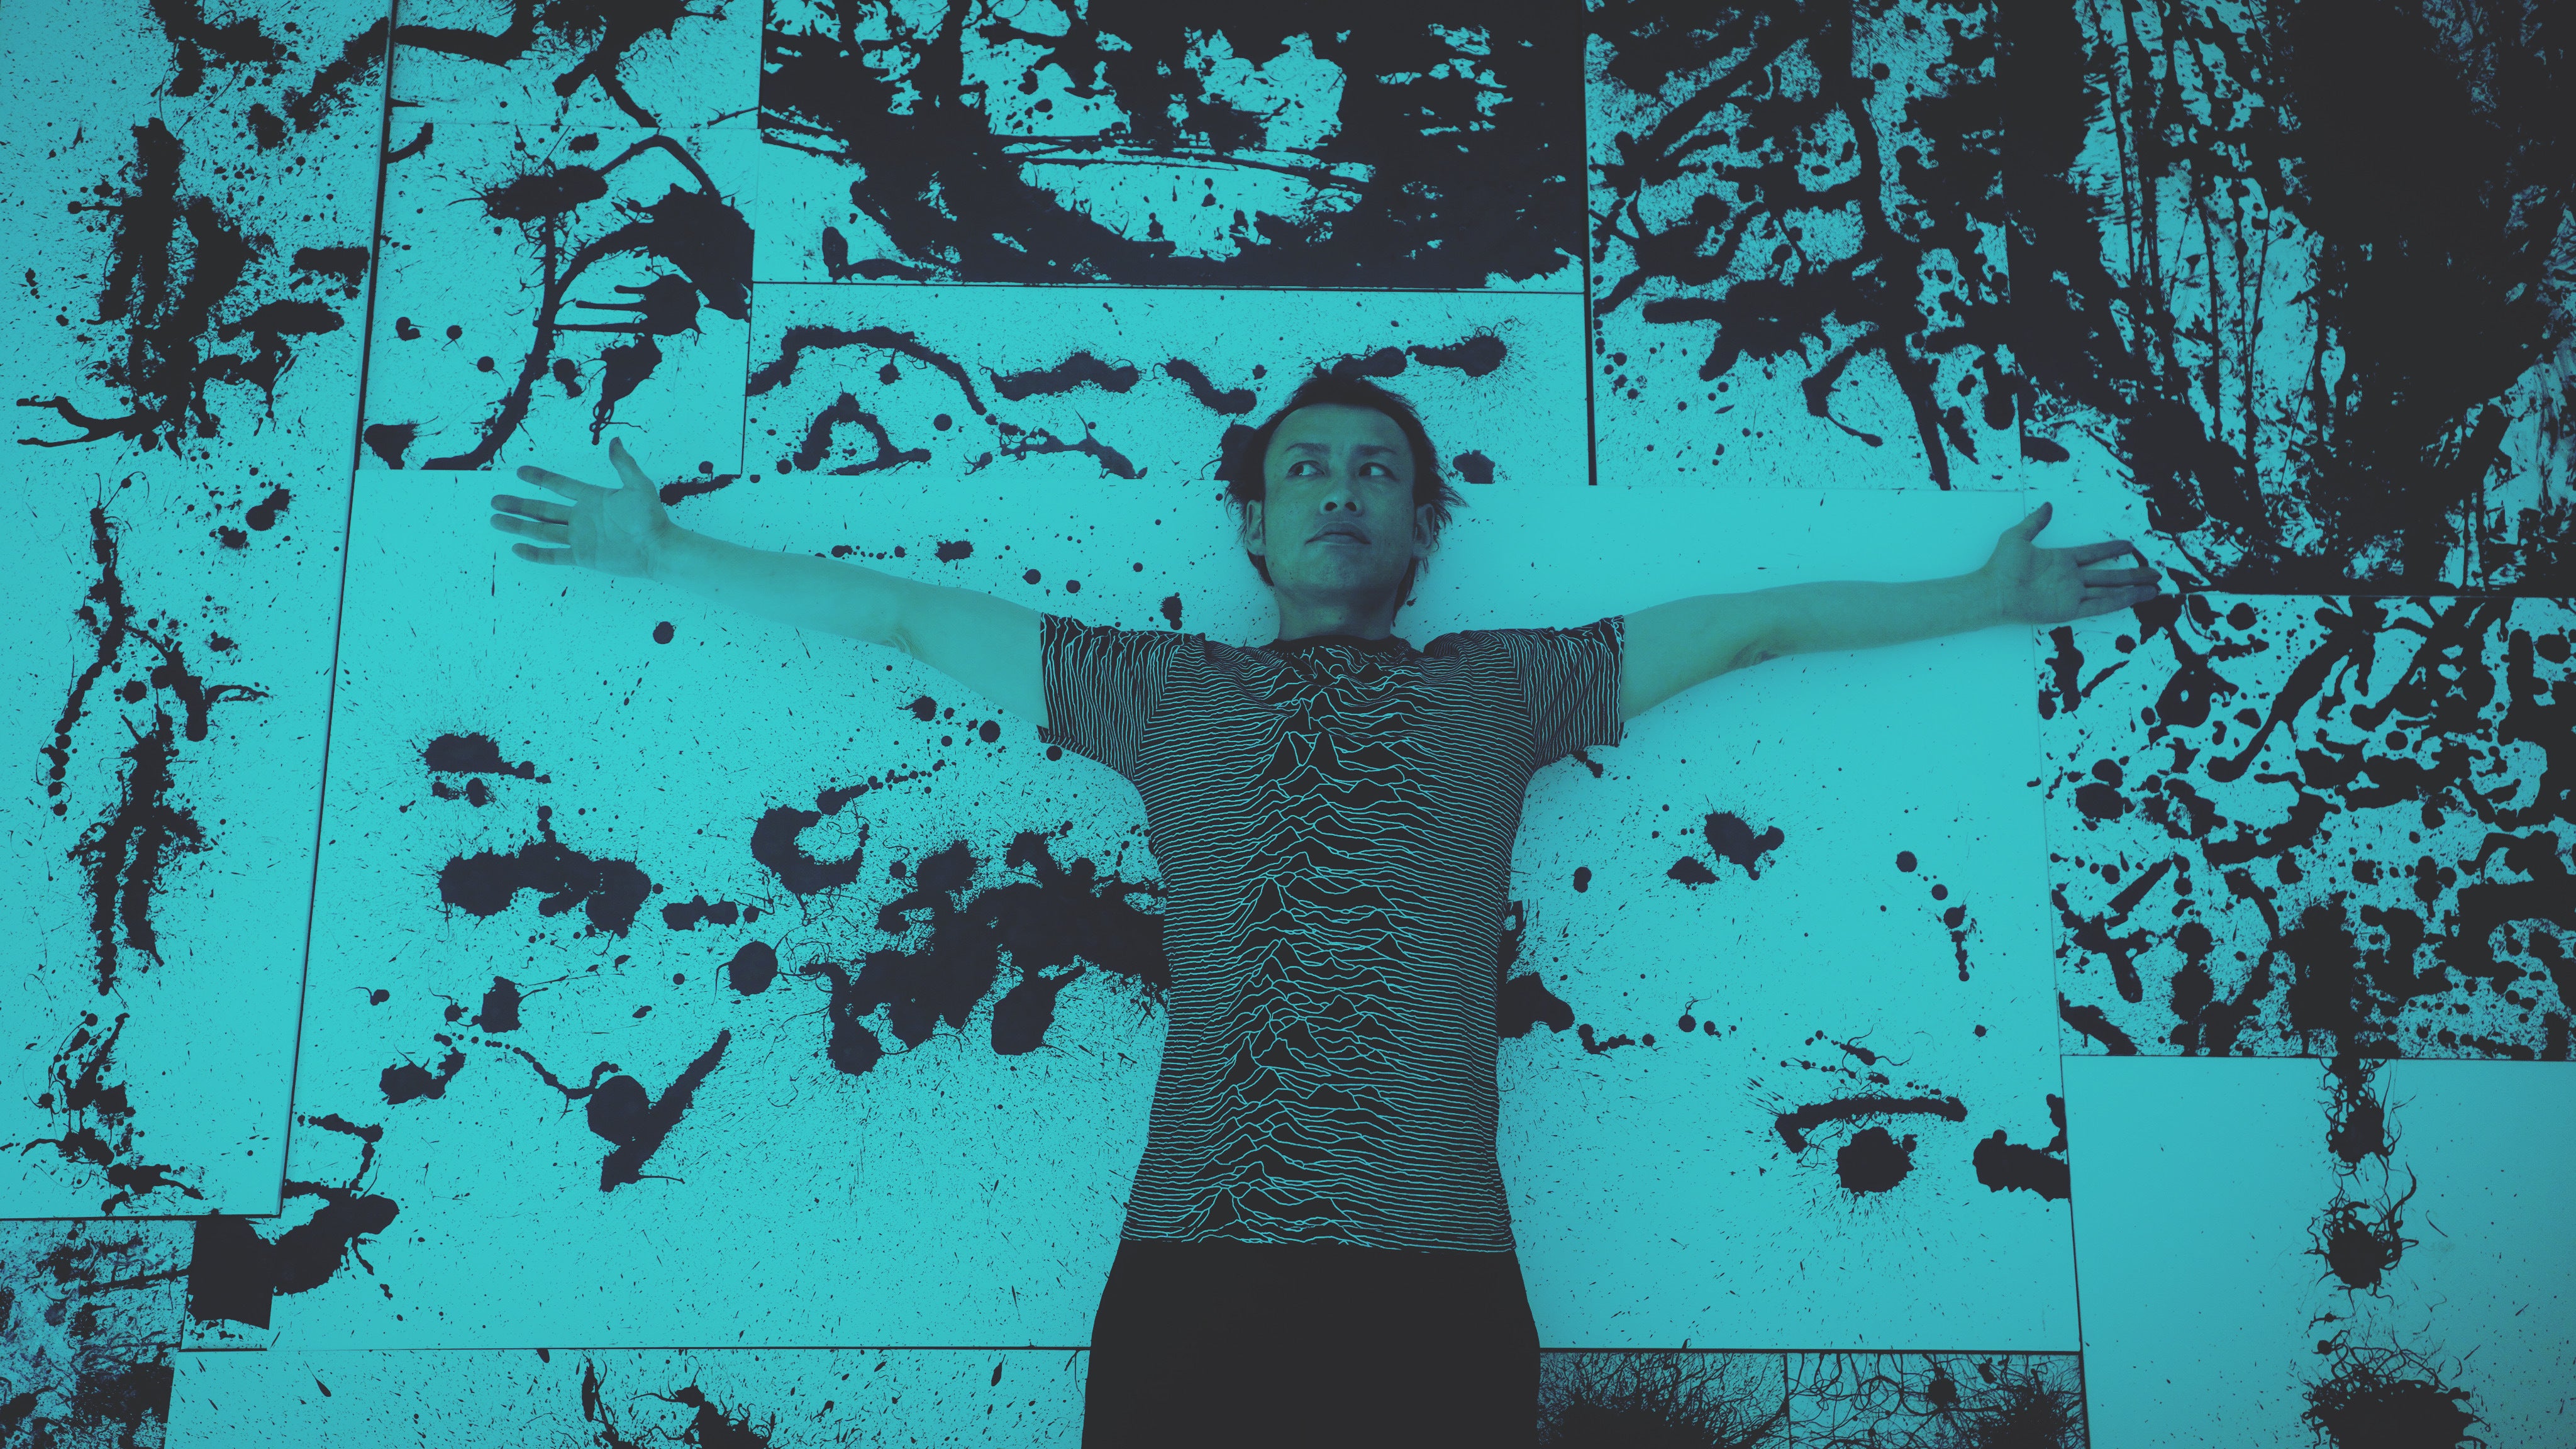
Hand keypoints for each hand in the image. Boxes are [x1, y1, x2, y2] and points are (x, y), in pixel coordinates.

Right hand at [490, 437, 675, 579]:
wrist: (658, 548)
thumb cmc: (652, 518)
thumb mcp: (638, 486)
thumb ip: (623, 464)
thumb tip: (615, 440)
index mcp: (591, 498)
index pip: (559, 485)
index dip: (540, 478)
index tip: (520, 471)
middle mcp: (581, 518)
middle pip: (542, 510)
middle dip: (518, 505)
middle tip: (494, 500)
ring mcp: (580, 538)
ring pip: (541, 531)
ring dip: (518, 526)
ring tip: (495, 520)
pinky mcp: (583, 556)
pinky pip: (554, 555)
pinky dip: (535, 554)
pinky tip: (516, 549)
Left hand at [1979, 502, 2162, 625]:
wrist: (1992, 591)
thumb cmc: (2000, 567)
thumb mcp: (2017, 537)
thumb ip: (2036, 522)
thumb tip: (2047, 506)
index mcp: (2061, 560)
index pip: (2093, 553)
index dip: (2111, 550)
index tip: (2129, 545)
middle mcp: (2070, 578)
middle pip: (2108, 575)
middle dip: (2132, 574)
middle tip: (2154, 572)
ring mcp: (2071, 594)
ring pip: (2109, 591)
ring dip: (2131, 590)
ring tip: (2153, 588)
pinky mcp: (2068, 610)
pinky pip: (2098, 605)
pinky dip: (2117, 602)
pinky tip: (2134, 597)